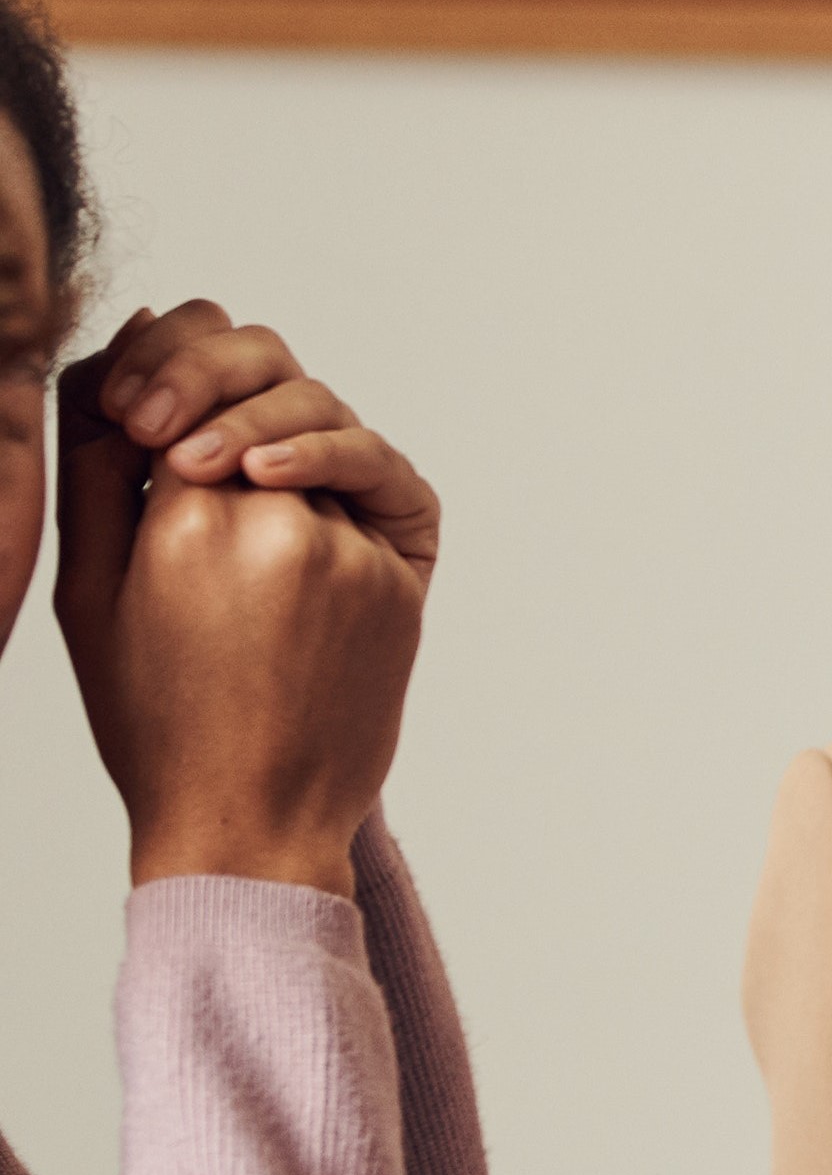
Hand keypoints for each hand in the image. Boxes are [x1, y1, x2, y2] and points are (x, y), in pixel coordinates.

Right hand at [51, 304, 443, 892]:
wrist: (251, 819)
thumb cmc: (154, 715)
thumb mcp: (88, 591)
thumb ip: (98, 467)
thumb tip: (125, 355)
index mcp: (192, 524)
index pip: (185, 371)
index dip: (160, 364)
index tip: (132, 405)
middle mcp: (286, 523)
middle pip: (269, 372)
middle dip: (217, 366)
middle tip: (171, 411)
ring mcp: (355, 548)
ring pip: (325, 418)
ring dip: (271, 417)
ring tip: (217, 462)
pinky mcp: (402, 576)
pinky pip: (372, 481)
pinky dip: (326, 467)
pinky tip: (278, 495)